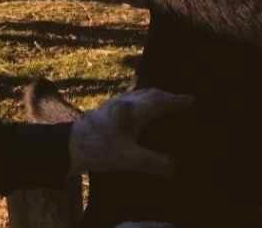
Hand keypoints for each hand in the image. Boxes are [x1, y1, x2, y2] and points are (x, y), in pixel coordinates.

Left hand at [68, 88, 192, 176]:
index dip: (177, 101)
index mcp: (134, 109)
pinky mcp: (106, 110)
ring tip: (164, 103)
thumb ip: (153, 162)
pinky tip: (138, 111)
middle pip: (151, 94)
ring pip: (139, 95)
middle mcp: (126, 102)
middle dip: (168, 96)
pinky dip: (142, 101)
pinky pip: (131, 99)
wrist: (68, 144)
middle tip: (182, 101)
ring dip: (154, 96)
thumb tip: (175, 167)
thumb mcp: (129, 159)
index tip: (192, 100)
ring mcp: (114, 104)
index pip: (161, 101)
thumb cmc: (99, 149)